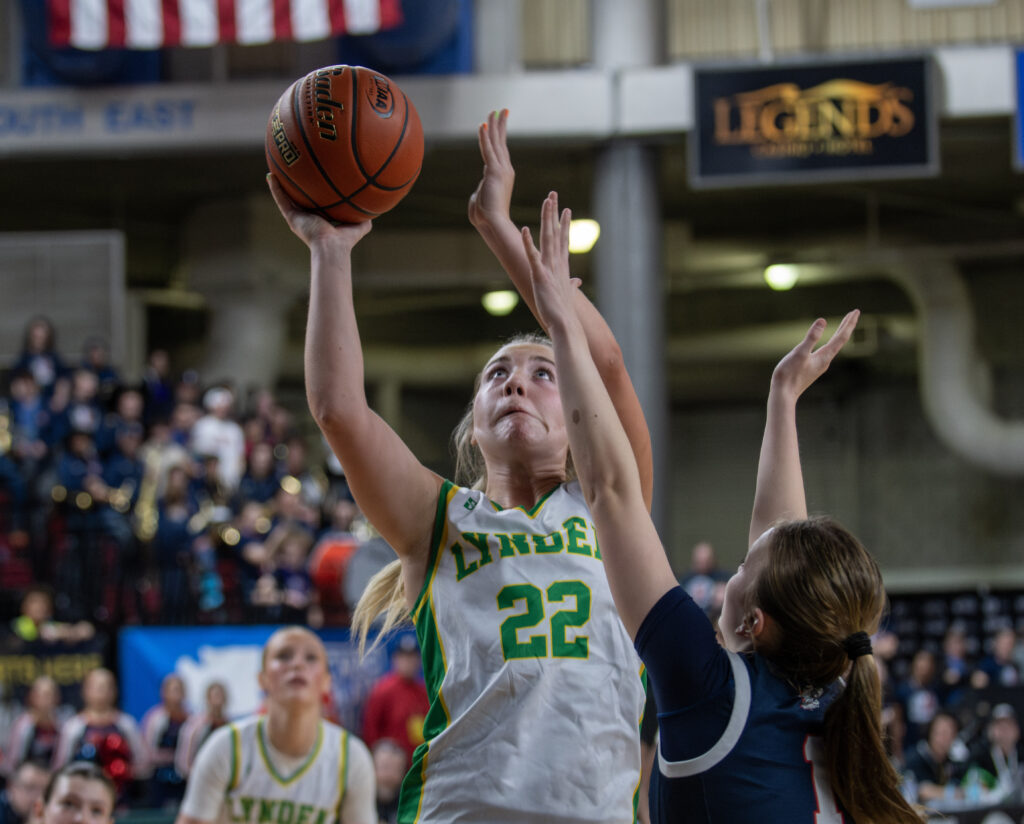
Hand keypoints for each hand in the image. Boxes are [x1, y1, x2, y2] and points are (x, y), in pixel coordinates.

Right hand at [267, 174, 370, 249]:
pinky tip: (271, 176)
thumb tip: (376, 207)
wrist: (332, 248)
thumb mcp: (359, 225)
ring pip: (286, 198)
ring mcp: (298, 218)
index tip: (313, 183)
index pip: (316, 205)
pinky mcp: (292, 218)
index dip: (314, 195)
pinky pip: (281, 200)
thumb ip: (365, 217)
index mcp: (320, 221)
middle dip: (296, 188)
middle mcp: (307, 219)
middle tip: (292, 173)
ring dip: (280, 185)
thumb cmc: (346, 241)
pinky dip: (275, 188)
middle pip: (299, 200)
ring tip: (275, 170)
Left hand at [468, 109, 513, 229]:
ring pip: (496, 143)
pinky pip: (488, 150)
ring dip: (493, 126)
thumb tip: (479, 189)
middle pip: (501, 142)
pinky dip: (485, 138)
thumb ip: (481, 190)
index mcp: (502, 174)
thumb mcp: (482, 199)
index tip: (499, 123)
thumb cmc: (486, 216)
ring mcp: (501, 170)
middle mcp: (505, 169)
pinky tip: (482, 126)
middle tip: (503, 110)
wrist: (492, 223)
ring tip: (493, 112)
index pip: (500, 150)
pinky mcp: (494, 172)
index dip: (499, 135)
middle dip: (501, 125)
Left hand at [521, 192, 576, 332]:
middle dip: (554, 213)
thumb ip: (570, 285)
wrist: (565, 325)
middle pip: (555, 233)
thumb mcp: (566, 295)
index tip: (565, 209)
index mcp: (562, 267)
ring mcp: (549, 269)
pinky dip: (529, 243)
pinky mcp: (540, 276)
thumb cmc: (564, 313)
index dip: (564, 224)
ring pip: (547, 238)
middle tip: (553, 194)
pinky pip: (533, 256)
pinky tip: (525, 230)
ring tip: (547, 201)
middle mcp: (557, 264)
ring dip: (546, 219)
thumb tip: (575, 283)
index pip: (563, 241)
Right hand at [771, 310, 859, 398]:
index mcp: (824, 356)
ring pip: (833, 345)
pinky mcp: (812, 367)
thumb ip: (811, 337)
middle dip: (847, 326)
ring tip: (843, 325)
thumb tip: (823, 321)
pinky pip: (825, 350)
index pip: (841, 337)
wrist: (783, 394)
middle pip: (840, 340)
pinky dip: (830, 341)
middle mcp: (825, 360)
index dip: (849, 323)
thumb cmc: (789, 374)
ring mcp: (819, 365)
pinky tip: (826, 343)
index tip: (856, 311)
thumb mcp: (799, 353)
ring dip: (839, 333)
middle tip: (854, 313)